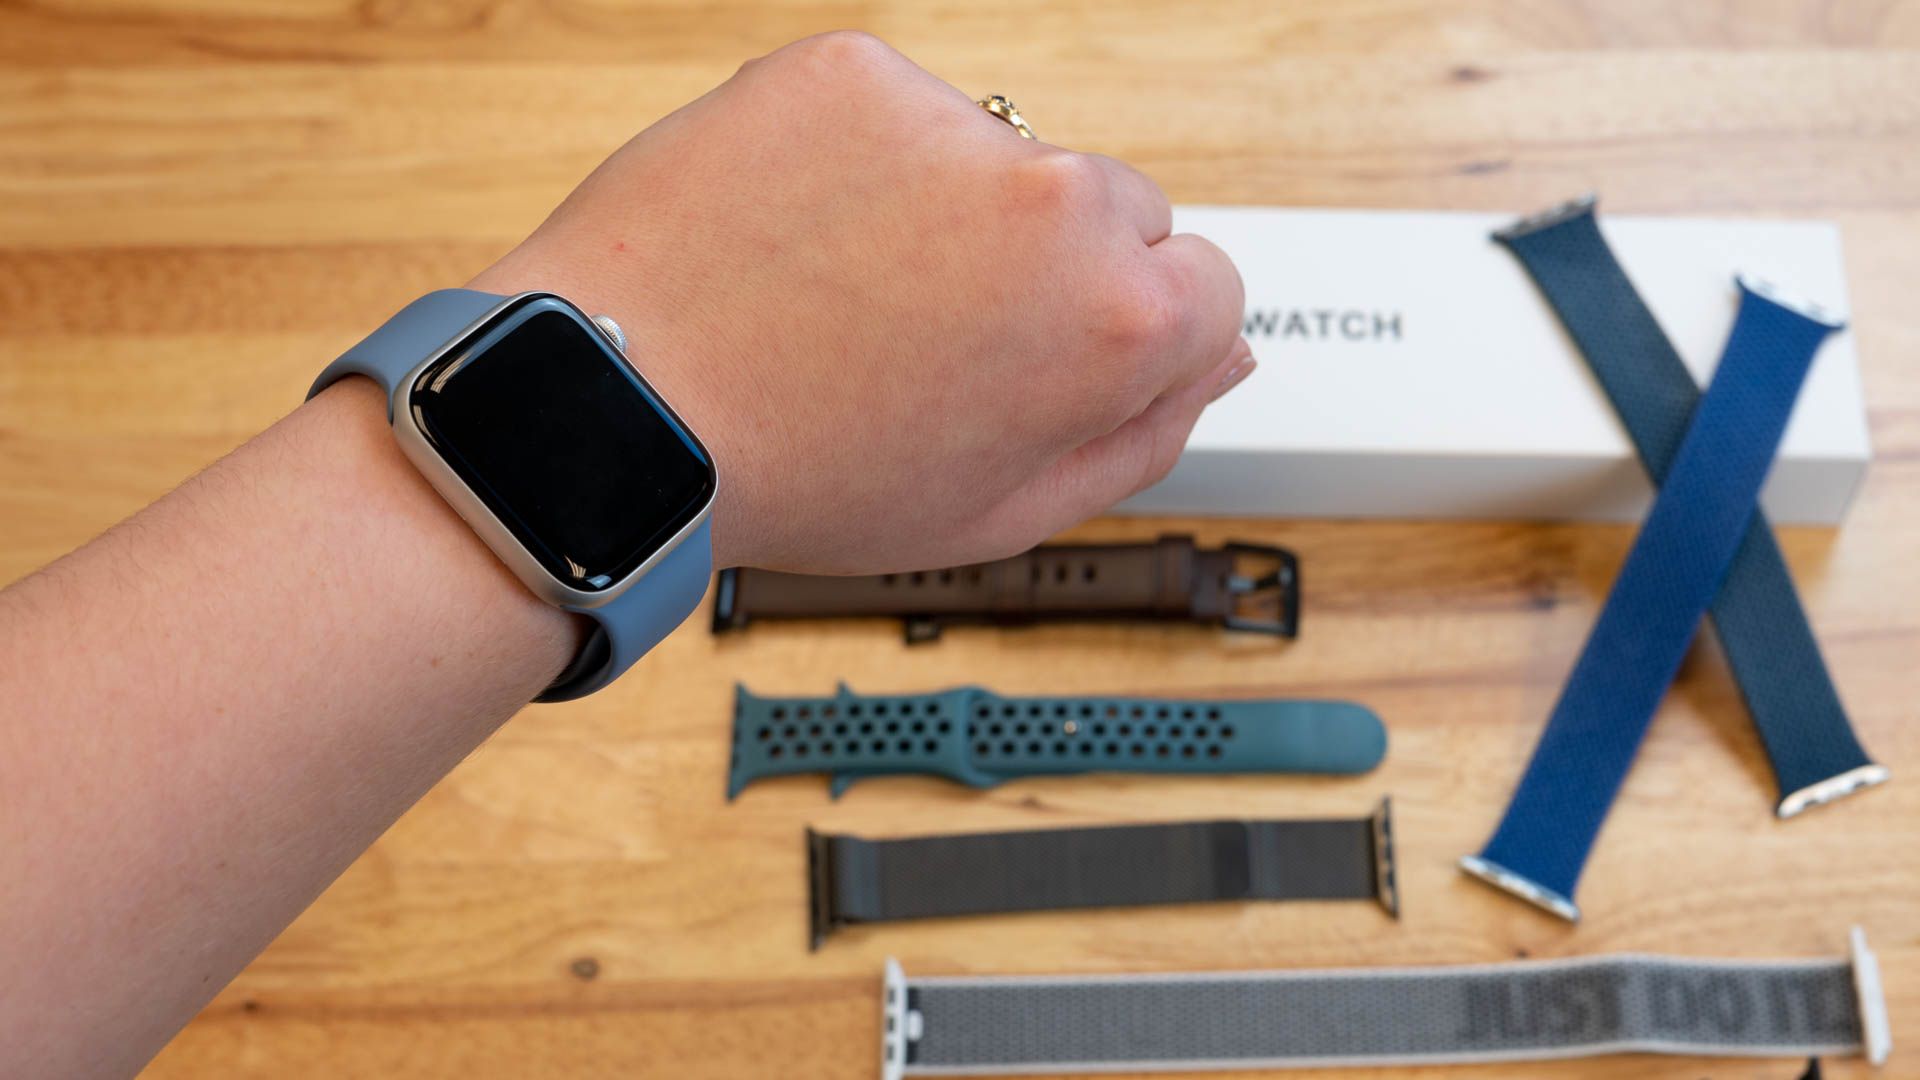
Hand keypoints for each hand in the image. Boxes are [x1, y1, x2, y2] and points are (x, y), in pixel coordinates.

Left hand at [472, 31, 1250, 573]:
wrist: (625, 406)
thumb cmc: (802, 474)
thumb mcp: (1004, 512)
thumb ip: (1142, 435)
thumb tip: (1213, 359)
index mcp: (1117, 316)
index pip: (1209, 288)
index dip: (1132, 339)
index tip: (1055, 358)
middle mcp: (1056, 198)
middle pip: (1119, 211)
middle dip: (1054, 269)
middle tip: (940, 338)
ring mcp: (954, 124)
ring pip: (1010, 159)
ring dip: (962, 211)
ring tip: (853, 294)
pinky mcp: (858, 72)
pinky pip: (907, 114)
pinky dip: (870, 164)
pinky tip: (808, 240)